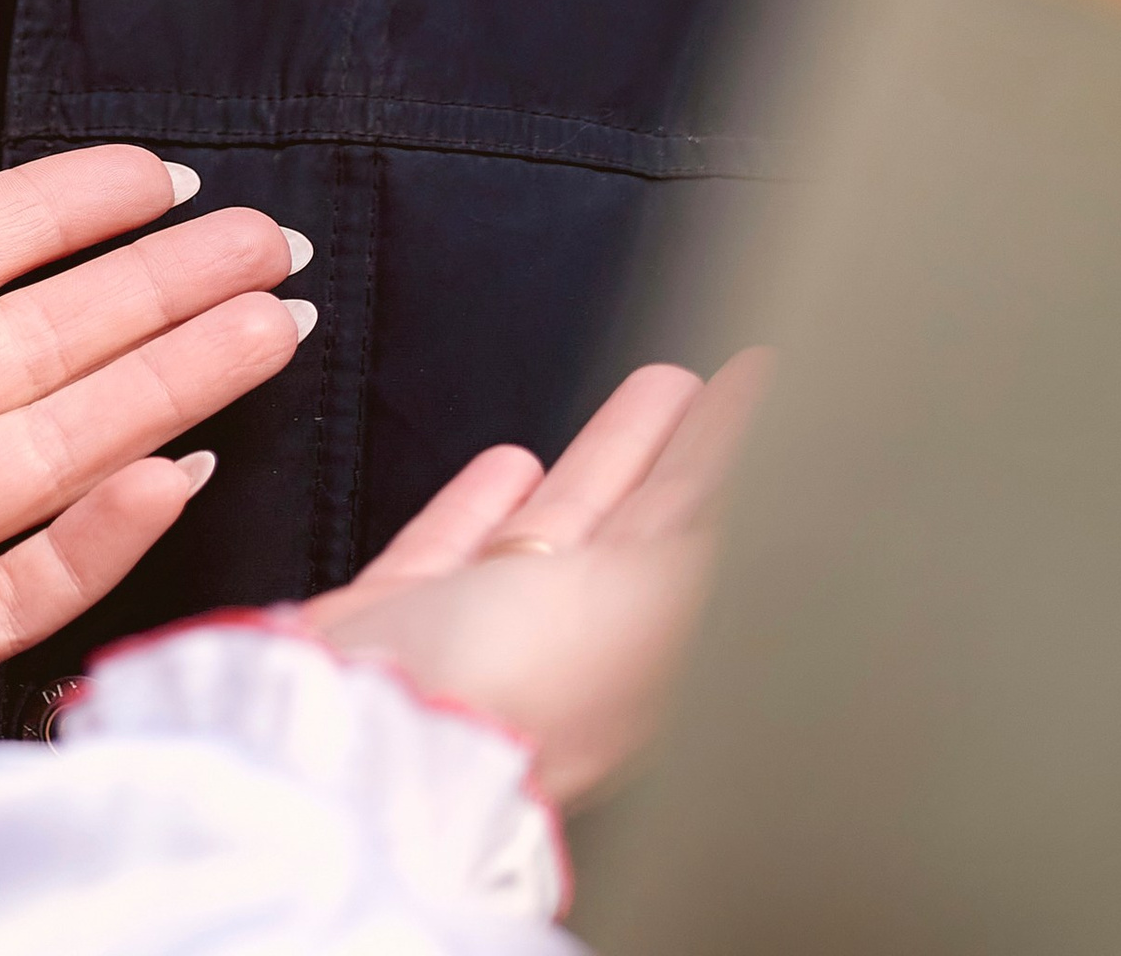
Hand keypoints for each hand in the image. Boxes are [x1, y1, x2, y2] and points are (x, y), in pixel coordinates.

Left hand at [0, 0, 306, 821]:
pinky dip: (97, 540)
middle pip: (35, 341)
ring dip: (162, 384)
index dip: (56, 210)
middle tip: (268, 240)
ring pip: (50, 445)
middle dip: (155, 290)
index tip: (154, 171)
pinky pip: (6, 590)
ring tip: (267, 325)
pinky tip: (173, 473)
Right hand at [300, 351, 770, 808]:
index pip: (706, 535)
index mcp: (647, 663)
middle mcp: (578, 654)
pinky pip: (464, 547)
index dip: (737, 460)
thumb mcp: (648, 600)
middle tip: (720, 381)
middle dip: (682, 454)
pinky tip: (510, 463)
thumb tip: (766, 474)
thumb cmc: (514, 686)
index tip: (761, 389)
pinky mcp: (406, 623)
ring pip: (566, 529)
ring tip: (644, 394)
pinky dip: (490, 503)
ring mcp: (489, 639)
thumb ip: (705, 531)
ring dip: (608, 460)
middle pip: (646, 530)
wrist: (354, 739)